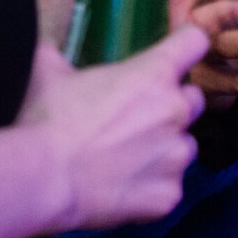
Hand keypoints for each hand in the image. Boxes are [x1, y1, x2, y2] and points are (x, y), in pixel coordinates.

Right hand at [18, 24, 215, 229]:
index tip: (177, 55)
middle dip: (171, 106)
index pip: (194, 42)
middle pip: (194, 99)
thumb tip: (48, 51)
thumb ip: (59, 57)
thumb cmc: (46, 122)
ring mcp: (176, 155)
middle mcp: (176, 110)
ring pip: (184, 146)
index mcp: (155, 73)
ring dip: (164, 149)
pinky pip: (169, 187)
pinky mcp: (169, 194)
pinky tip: (121, 188)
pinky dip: (151, 189)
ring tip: (125, 160)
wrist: (43, 180)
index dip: (184, 47)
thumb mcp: (47, 74)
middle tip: (136, 119)